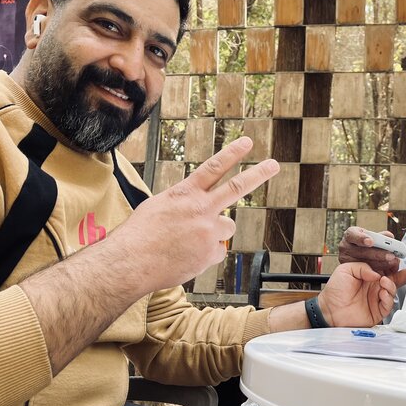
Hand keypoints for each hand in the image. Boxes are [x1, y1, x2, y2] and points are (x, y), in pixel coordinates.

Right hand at [111, 137, 278, 294]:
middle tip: (274, 165)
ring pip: (227, 226)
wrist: (130, 262)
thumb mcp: (158, 206)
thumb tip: (198, 207)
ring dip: (216, 231)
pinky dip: (205, 255)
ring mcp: (208, 230)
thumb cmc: (139, 235)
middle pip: (237, 187)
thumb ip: (184, 203)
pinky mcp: (211, 252)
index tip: (247, 143)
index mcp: (185, 193)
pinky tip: (187, 257)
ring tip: (190, 240)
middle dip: (258, 174)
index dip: (232, 154)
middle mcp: (200, 208)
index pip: (214, 167)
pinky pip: (217, 252)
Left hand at [316, 263, 396, 326]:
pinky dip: (388, 298)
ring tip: (384, 281)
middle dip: (402, 274)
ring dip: (392, 285)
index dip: (392, 264)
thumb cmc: (335, 291)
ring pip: (393, 290)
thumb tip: (377, 273)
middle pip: (394, 279)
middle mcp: (375, 286)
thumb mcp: (346, 270)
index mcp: (369, 275)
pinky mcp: (377, 310)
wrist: (329, 309)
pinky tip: (382, 293)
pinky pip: (388, 304)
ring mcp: (377, 298)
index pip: (385, 268)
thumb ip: (362, 266)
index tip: (397, 258)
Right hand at [337, 226, 401, 275]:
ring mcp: (345, 259)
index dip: (362, 238)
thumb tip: (389, 236)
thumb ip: (380, 236)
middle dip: (377, 254)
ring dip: (380, 263)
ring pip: (363, 263)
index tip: (371, 242)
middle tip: (391, 255)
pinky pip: (363, 272)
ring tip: (392, 263)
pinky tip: (386, 270)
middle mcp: (345, 246)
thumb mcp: (370, 236)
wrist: (355, 253)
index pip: (352, 235)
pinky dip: (376, 271)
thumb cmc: (364, 244)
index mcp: (350, 235)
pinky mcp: (349, 269)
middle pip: (360, 251)